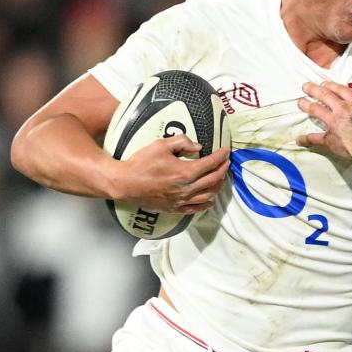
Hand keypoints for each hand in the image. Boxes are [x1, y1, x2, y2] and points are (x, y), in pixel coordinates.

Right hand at [110, 134, 229, 212]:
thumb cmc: (141, 163)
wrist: (125, 183)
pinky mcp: (174, 208)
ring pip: (208, 195)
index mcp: (185, 172)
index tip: (226, 150)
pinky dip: (206, 204)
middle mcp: (187, 188)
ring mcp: (181, 200)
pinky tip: (210, 200)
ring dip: (218, 186)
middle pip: (213, 180)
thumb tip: (198, 146)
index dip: (221, 156)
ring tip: (221, 178)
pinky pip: (195, 208)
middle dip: (223, 169)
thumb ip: (182, 142)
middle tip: (226, 162)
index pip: (211, 164)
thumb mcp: (161, 145)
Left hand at [297, 81, 351, 157]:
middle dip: (314, 89)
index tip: (324, 83)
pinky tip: (298, 139)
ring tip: (300, 102)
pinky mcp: (330, 138)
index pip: (339, 89)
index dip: (331, 85)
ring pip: (316, 110)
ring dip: (307, 105)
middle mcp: (342, 108)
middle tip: (305, 86)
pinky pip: (315, 138)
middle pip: (324, 95)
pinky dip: (306, 139)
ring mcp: (334, 123)